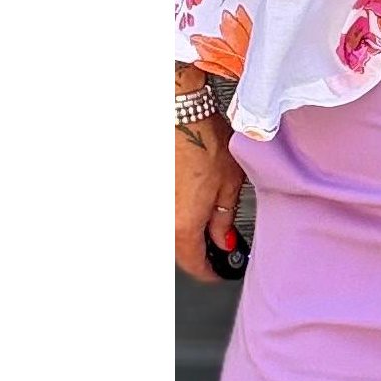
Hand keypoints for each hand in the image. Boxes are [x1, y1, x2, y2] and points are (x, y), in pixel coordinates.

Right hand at [175, 69, 245, 282]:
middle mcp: (162, 218)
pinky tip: (192, 200)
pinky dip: (178, 213)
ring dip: (188, 231)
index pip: (194, 265)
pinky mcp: (150, 191)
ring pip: (170, 231)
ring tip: (208, 219)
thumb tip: (223, 240)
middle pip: (179, 250)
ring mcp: (154, 204)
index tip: (222, 269)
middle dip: (200, 252)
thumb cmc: (204, 140)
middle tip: (220, 245)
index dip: (211, 272)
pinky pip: (164, 211)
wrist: (179, 109)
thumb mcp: (229, 184)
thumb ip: (224, 220)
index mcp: (183, 224)